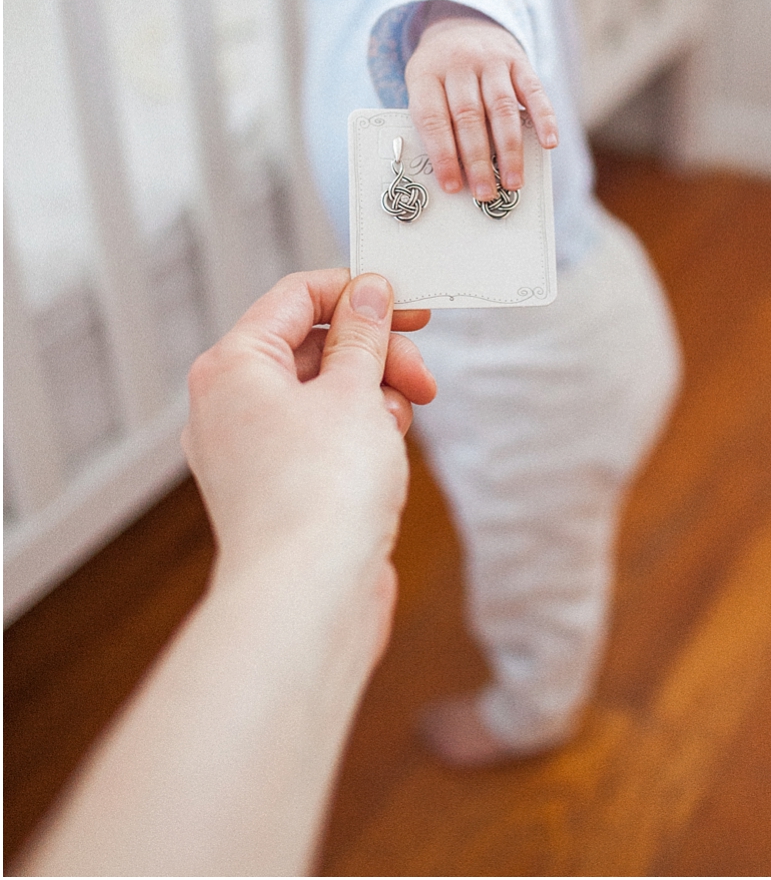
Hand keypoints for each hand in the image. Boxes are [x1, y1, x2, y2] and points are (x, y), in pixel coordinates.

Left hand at [182, 270, 435, 585]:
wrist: (308, 599)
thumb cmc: (320, 494)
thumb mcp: (354, 391)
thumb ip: (363, 335)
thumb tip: (366, 294)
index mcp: (233, 366)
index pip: (295, 296)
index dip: (356, 292)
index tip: (407, 303)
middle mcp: (229, 405)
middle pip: (311, 346)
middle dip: (375, 353)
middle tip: (420, 371)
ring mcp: (249, 451)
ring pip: (321, 393)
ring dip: (372, 394)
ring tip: (401, 420)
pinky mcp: (276, 489)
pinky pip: (320, 437)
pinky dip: (358, 434)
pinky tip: (386, 453)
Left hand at [404, 12, 558, 200]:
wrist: (462, 25)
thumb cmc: (441, 75)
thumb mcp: (424, 88)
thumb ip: (435, 123)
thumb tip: (457, 175)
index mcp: (425, 73)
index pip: (432, 118)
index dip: (443, 155)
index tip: (452, 186)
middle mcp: (458, 63)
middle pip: (468, 116)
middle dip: (478, 160)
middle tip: (485, 193)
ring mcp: (490, 60)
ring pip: (501, 108)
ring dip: (509, 149)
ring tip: (512, 182)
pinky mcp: (518, 60)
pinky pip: (533, 91)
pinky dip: (544, 118)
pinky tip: (549, 143)